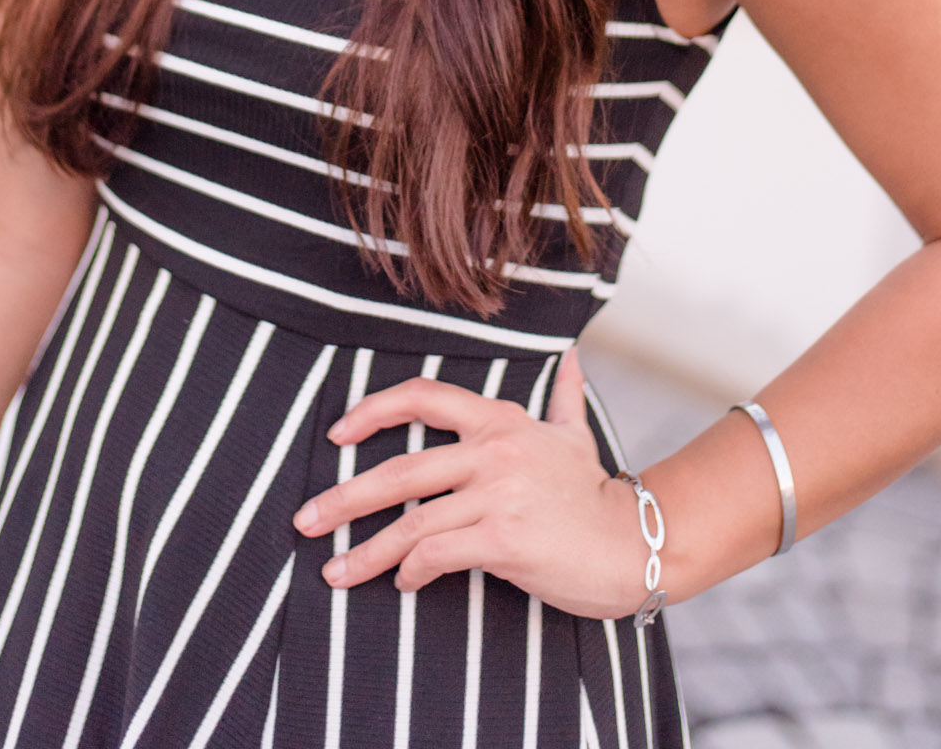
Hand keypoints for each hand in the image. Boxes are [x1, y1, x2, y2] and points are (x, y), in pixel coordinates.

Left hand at [292, 348, 647, 617]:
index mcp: (500, 421)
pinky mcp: (503, 538)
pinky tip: (403, 584)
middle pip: (400, 470)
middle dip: (344, 498)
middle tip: (306, 519)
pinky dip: (412, 571)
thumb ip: (562, 397)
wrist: (634, 543)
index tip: (337, 434)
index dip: (373, 410)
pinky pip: (438, 554)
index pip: (424, 397)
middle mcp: (494, 450)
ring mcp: (497, 494)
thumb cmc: (596, 495)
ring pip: (412, 522)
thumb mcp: (575, 437)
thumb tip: (570, 356)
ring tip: (335, 572)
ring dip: (366, 552)